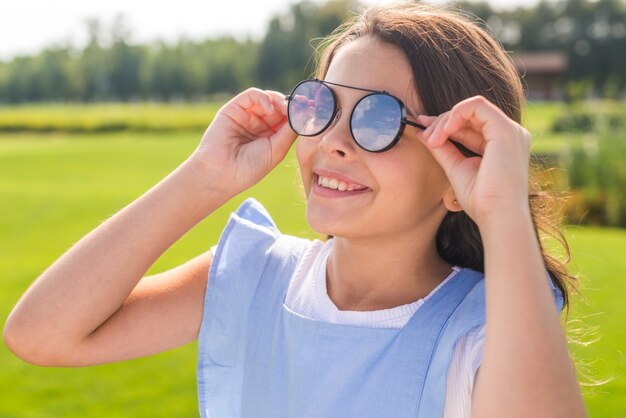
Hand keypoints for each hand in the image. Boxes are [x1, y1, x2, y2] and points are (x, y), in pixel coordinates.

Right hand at [190, 88, 296, 194]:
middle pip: (279, 106)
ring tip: (284, 108)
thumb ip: (290, 131)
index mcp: (270, 136)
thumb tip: (304, 114)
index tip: (313, 109)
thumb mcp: (277, 149)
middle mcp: (259, 124)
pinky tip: (270, 108)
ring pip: (267, 98)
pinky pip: (252, 95)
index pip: (288, 119)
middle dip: (291, 105)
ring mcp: (246, 116)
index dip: (299, 113)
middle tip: (302, 106)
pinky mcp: (234, 108)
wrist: (222, 173)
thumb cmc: (249, 167)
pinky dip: (264, 97)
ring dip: (279, 100)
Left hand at [416, 96, 531, 225]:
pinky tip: (444, 133)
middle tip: (426, 138)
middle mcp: (510, 134)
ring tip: (433, 140)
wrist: (497, 216)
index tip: (423, 131)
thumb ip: (443, 149)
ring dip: (446, 120)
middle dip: (442, 122)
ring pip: (471, 108)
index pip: (470, 125)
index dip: (445, 124)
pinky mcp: (505, 130)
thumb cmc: (480, 200)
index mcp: (502, 144)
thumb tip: (423, 133)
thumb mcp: (457, 168)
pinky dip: (455, 115)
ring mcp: (510, 131)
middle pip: (470, 114)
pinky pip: (476, 106)